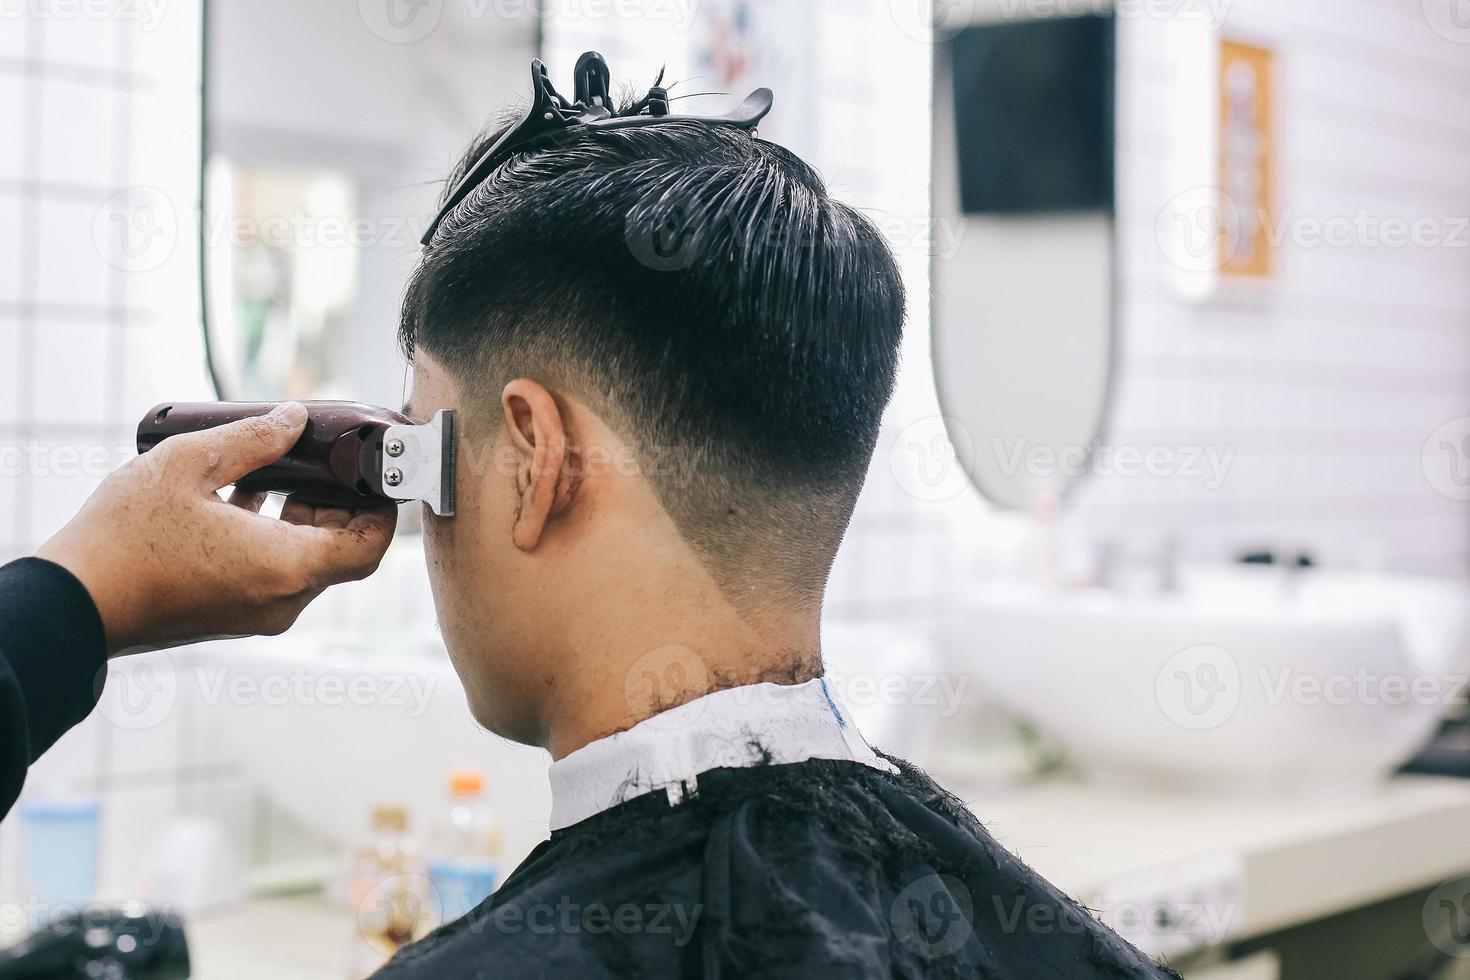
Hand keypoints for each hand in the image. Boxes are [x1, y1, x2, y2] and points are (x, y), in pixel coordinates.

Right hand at [37, 403, 397, 655]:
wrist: (73, 601)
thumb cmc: (127, 537)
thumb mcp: (190, 464)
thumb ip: (253, 439)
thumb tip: (295, 419)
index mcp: (287, 567)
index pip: (369, 547)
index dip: (383, 511)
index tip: (376, 477)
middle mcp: (282, 599)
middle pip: (341, 553)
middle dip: (342, 506)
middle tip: (329, 464)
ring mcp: (256, 614)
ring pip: (306, 562)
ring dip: (305, 517)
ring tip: (284, 471)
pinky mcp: (231, 615)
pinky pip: (274, 573)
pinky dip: (274, 536)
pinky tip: (245, 496)